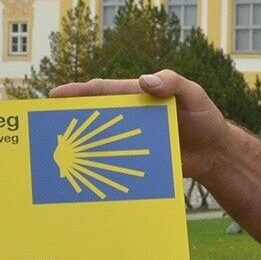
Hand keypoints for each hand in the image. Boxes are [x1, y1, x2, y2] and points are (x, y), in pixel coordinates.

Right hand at [49, 69, 231, 180]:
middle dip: (68, 120)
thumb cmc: (205, 117)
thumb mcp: (193, 95)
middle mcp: (128, 116)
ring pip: (100, 142)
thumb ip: (173, 83)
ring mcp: (130, 139)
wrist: (216, 153)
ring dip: (79, 148)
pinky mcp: (136, 161)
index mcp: (137, 95)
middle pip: (94, 116)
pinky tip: (83, 179)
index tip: (54, 96)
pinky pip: (114, 163)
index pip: (103, 91)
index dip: (77, 92)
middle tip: (44, 128)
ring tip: (56, 156)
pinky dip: (98, 169)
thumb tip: (144, 80)